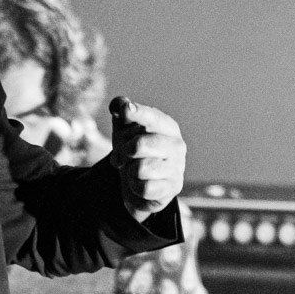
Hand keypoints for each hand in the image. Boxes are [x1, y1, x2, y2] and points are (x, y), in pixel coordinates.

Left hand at [109, 96, 185, 222]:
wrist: (140, 184)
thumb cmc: (133, 151)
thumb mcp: (124, 129)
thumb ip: (121, 110)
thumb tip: (118, 104)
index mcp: (168, 127)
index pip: (152, 117)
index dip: (137, 113)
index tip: (126, 111)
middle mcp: (176, 145)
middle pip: (139, 145)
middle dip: (121, 152)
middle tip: (118, 158)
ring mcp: (176, 168)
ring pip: (140, 169)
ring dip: (128, 172)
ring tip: (132, 172)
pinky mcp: (172, 189)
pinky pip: (144, 188)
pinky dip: (134, 188)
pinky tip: (139, 185)